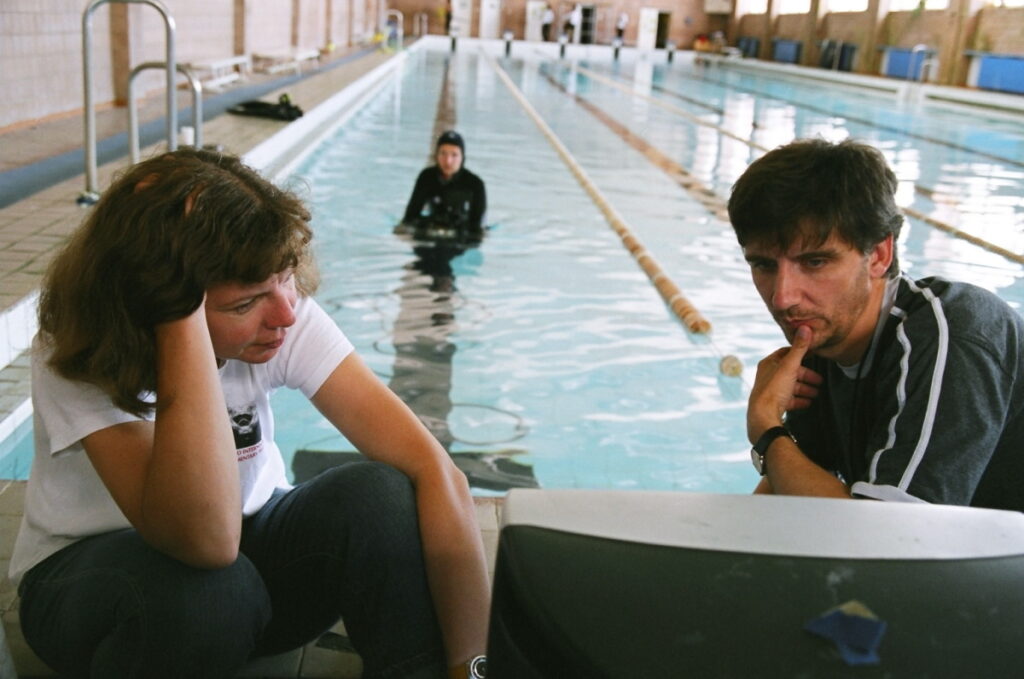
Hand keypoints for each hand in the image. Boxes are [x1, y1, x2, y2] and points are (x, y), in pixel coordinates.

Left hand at [747, 325, 821, 442]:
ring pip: (791, 387)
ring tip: (817, 393)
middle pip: (791, 372)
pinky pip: (789, 400)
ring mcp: (770, 390)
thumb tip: (805, 327)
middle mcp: (768, 376)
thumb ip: (799, 348)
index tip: (813, 355)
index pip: (785, 353)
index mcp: (768, 364)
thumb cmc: (774, 389)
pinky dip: (800, 400)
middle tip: (820, 380)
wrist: (763, 415)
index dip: (800, 353)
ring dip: (805, 389)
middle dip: (807, 376)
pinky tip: (809, 402)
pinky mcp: (774, 404)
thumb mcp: (789, 366)